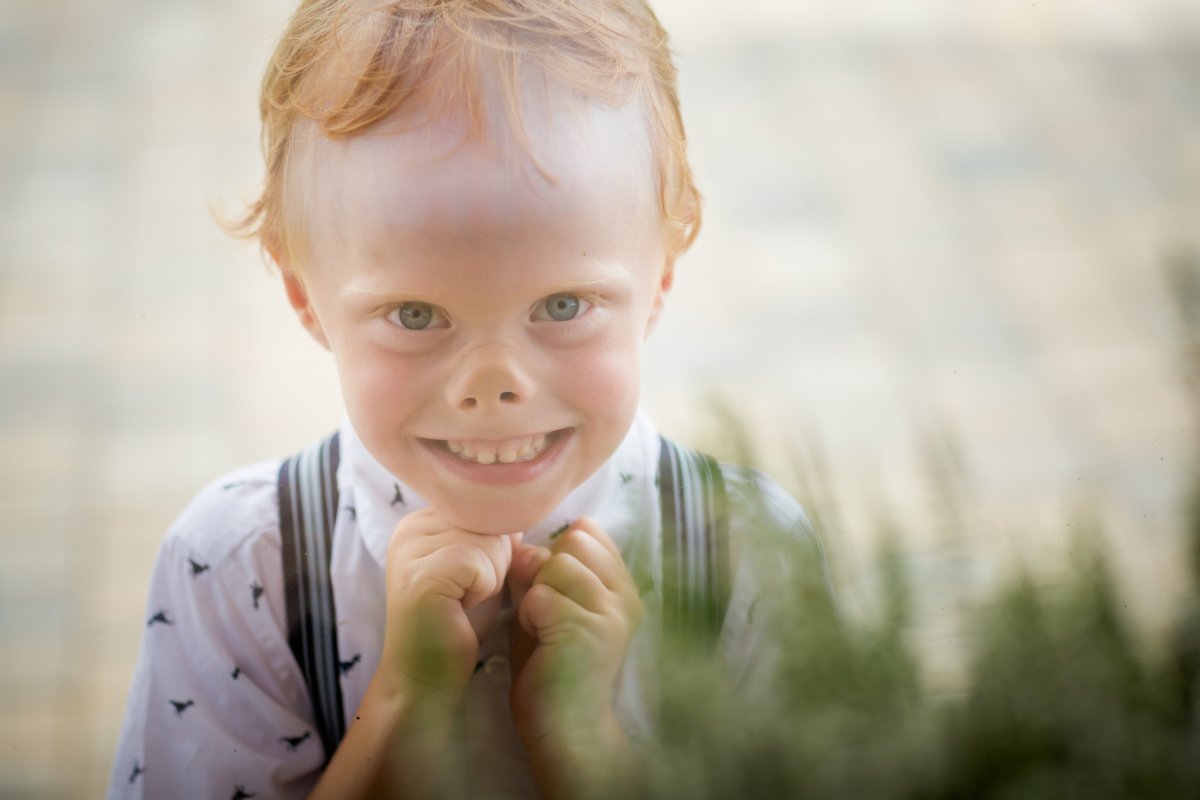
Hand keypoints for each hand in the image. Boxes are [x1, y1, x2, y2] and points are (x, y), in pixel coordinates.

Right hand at [376, 508, 519, 706]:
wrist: (428, 676)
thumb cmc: (458, 624)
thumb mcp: (481, 567)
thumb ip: (493, 536)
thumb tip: (516, 513)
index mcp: (420, 521)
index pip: (484, 510)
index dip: (495, 547)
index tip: (469, 580)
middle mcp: (409, 528)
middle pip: (489, 523)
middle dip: (496, 562)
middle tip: (466, 594)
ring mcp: (411, 550)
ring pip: (490, 541)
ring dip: (492, 577)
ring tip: (463, 601)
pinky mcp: (421, 574)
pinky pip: (480, 563)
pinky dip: (485, 589)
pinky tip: (461, 607)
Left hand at [507, 517, 642, 791]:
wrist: (565, 728)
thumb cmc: (551, 667)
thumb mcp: (549, 607)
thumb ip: (541, 573)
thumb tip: (526, 545)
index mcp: (620, 586)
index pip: (587, 533)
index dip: (557, 554)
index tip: (554, 593)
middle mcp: (624, 595)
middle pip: (571, 543)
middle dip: (546, 570)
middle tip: (546, 614)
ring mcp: (610, 612)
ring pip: (555, 565)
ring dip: (536, 595)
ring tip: (543, 629)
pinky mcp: (588, 630)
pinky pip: (541, 597)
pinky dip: (529, 617)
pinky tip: (541, 643)